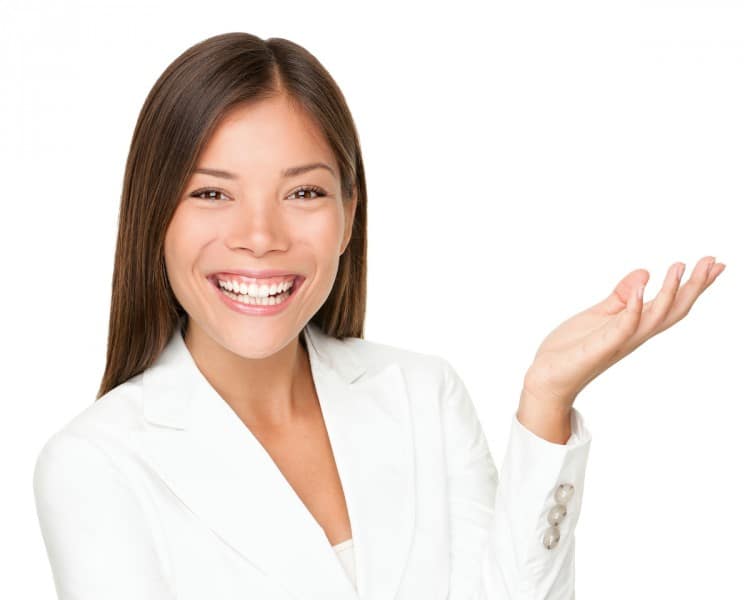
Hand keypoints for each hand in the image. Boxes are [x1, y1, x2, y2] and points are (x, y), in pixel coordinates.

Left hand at [521, 256, 725, 420]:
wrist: (548, 378)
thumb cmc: (573, 349)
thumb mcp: (599, 315)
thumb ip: (621, 297)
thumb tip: (644, 273)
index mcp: (634, 326)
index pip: (671, 304)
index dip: (693, 286)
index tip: (714, 264)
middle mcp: (633, 335)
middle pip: (672, 311)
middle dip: (694, 287)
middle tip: (712, 263)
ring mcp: (619, 341)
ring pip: (654, 318)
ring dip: (669, 293)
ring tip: (679, 267)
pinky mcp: (600, 346)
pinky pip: (622, 328)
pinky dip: (634, 309)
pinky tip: (642, 289)